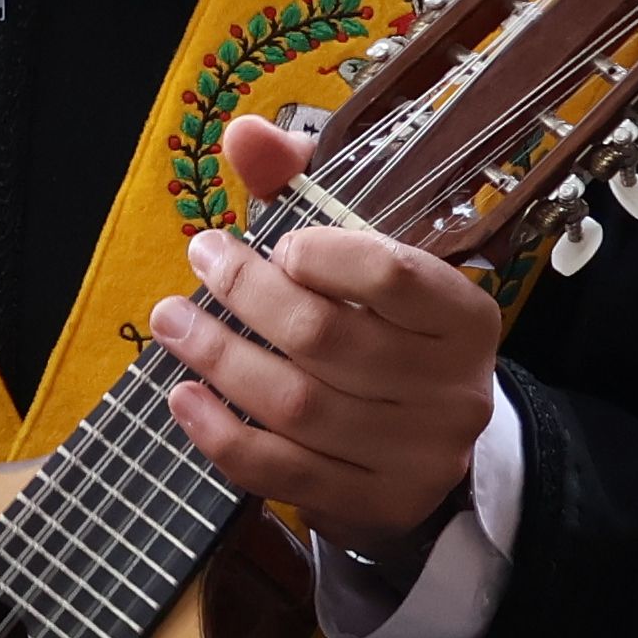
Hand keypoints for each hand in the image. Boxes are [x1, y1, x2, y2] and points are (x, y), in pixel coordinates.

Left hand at [148, 112, 503, 548]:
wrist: (417, 447)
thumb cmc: (381, 331)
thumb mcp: (359, 256)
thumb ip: (305, 188)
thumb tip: (245, 132)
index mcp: (464, 316)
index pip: (395, 277)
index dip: (325, 255)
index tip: (276, 243)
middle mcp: (454, 388)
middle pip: (328, 338)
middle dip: (247, 296)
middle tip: (199, 262)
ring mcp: (417, 454)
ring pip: (298, 404)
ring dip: (219, 359)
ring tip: (173, 323)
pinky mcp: (376, 505)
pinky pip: (283, 470)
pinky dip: (222, 434)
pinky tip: (184, 398)